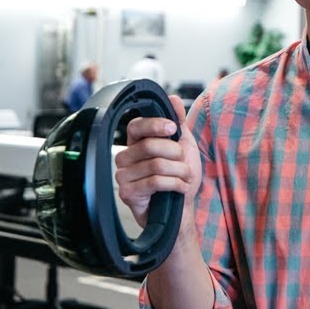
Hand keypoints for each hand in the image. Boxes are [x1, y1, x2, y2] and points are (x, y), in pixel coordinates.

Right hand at [114, 95, 201, 226]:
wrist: (182, 210)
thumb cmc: (179, 178)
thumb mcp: (184, 146)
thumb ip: (178, 122)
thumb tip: (172, 99)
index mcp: (136, 143)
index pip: (136, 126)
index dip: (155, 125)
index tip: (172, 128)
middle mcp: (125, 157)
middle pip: (150, 145)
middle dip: (176, 154)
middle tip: (185, 164)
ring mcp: (124, 176)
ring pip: (156, 165)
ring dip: (180, 172)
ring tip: (186, 178)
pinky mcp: (127, 193)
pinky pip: (154, 182)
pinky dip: (175, 184)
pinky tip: (181, 188)